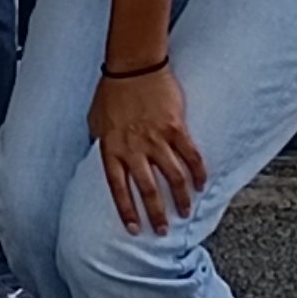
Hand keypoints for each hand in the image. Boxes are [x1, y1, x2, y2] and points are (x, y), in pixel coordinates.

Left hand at [88, 66, 205, 233]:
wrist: (133, 67)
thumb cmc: (111, 92)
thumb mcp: (95, 120)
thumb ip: (100, 142)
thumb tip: (99, 158)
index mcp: (111, 147)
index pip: (117, 187)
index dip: (126, 210)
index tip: (134, 229)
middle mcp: (134, 148)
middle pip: (147, 189)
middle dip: (156, 213)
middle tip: (164, 230)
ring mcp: (156, 139)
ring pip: (172, 177)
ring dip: (180, 198)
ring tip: (185, 212)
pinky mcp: (176, 129)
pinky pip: (190, 157)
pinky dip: (198, 173)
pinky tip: (201, 186)